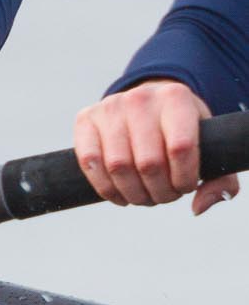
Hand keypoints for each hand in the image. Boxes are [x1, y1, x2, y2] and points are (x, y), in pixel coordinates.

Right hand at [75, 78, 236, 213]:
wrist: (148, 105)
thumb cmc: (181, 132)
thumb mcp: (209, 148)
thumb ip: (219, 180)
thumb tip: (197, 206)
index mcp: (176, 98)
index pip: (180, 147)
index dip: (183, 178)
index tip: (185, 186)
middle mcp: (140, 98)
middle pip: (148, 162)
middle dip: (159, 191)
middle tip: (165, 195)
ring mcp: (109, 107)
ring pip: (118, 166)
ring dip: (133, 193)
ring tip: (144, 196)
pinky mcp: (85, 119)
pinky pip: (89, 162)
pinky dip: (105, 188)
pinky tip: (120, 194)